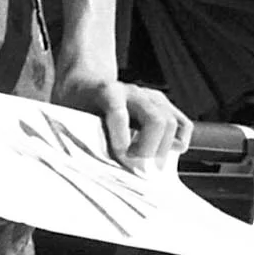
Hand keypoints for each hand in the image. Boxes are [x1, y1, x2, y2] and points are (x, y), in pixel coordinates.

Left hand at [67, 62, 188, 175]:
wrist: (84, 85)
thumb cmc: (77, 107)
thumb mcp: (71, 119)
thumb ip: (85, 138)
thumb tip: (100, 170)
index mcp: (106, 92)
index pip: (119, 113)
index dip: (121, 138)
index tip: (122, 157)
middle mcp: (132, 92)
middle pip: (156, 119)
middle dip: (149, 148)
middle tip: (135, 165)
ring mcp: (150, 97)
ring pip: (171, 123)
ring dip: (162, 149)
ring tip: (147, 164)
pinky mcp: (162, 104)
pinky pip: (182, 124)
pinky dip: (178, 142)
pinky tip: (162, 153)